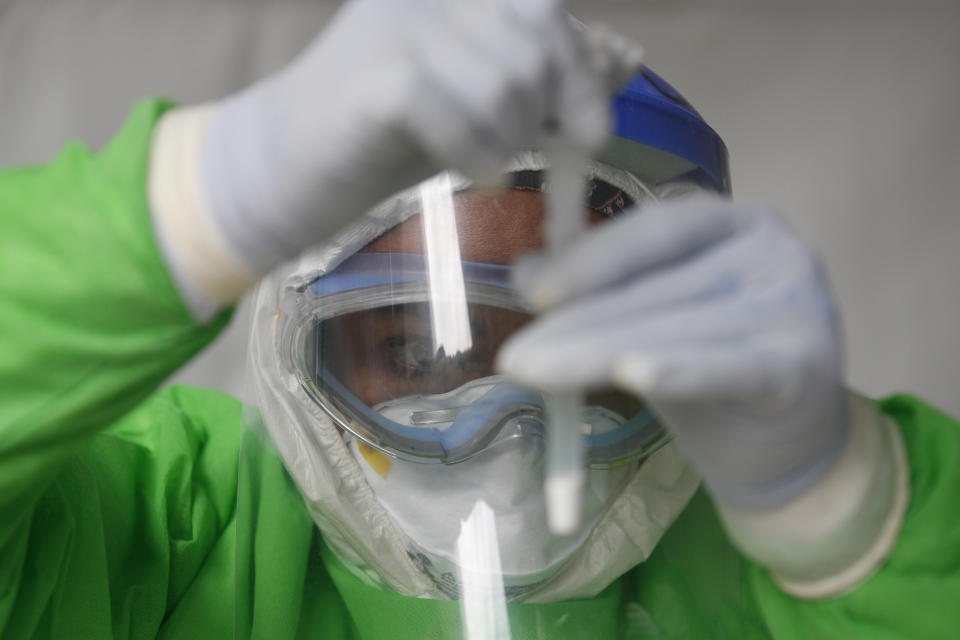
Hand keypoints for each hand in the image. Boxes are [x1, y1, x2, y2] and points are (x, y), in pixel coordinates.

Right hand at [200, 0, 622, 274]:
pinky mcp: (381, 75)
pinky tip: (464, 169)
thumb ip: (538, 78)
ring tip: (477, 160)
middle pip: (537, 44)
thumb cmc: (382, 138)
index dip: (578, 70)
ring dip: (507, 141)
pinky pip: (467, 119)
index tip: (589, 130)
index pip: (544, 10)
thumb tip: (627, 60)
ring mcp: (402, 26)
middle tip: (513, 149)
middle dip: (542, 113)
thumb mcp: (473, 100)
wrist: (283, 169)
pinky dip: (475, 156)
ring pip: (509, 85)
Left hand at [497, 195, 850, 510]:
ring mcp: (797, 304)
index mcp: (733, 223)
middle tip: (515, 358)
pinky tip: (636, 374)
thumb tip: (525, 272)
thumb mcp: (652, 320)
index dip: (590, 260)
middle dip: (579, 323)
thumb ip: (602, 292)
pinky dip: (683, 371)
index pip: (654, 231)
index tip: (531, 295)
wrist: (789, 445)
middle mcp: (774, 250)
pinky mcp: (805, 366)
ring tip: (539, 373)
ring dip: (600, 352)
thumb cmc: (714, 368)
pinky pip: (732, 368)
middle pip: (657, 285)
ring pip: (678, 328)